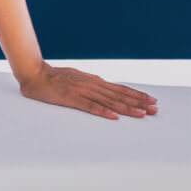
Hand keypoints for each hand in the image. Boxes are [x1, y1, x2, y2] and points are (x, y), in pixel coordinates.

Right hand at [18, 62, 157, 119]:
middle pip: (119, 94)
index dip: (136, 94)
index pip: (119, 88)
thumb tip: (104, 87)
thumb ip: (90, 83)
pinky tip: (114, 117)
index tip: (151, 100)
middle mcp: (92, 84)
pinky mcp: (72, 98)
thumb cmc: (54, 77)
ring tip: (142, 113)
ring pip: (109, 101)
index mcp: (93, 81)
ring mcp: (83, 91)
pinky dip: (103, 112)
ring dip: (127, 107)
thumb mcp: (76, 78)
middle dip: (138, 101)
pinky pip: (90, 106)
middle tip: (155, 108)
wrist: (34, 73)